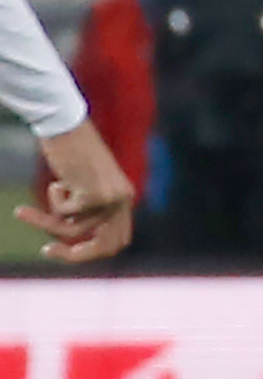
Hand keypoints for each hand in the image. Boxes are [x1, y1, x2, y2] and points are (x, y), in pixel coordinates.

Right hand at [17, 120, 133, 264]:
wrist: (65, 123)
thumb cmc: (69, 149)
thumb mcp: (84, 182)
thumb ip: (86, 207)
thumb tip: (72, 235)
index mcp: (125, 197)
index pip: (118, 240)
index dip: (94, 250)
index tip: (68, 249)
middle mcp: (124, 200)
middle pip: (105, 246)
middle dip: (75, 254)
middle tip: (46, 251)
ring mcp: (110, 199)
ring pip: (73, 229)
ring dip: (44, 222)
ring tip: (22, 211)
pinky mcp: (93, 195)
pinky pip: (63, 213)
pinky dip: (52, 200)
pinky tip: (57, 178)